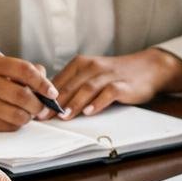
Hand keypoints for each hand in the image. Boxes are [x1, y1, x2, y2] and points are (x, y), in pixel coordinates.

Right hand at [0, 53, 60, 130]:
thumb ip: (22, 70)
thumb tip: (46, 82)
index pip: (23, 70)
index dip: (42, 82)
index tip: (52, 92)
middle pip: (22, 95)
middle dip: (38, 104)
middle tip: (42, 107)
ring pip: (17, 115)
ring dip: (28, 117)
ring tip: (27, 112)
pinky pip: (7, 126)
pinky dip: (16, 123)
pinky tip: (11, 117)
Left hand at [51, 49, 181, 116]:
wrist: (148, 68)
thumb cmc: (115, 75)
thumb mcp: (91, 75)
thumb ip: (73, 86)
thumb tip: (49, 103)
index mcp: (80, 63)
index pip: (58, 80)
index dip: (45, 95)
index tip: (33, 108)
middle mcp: (92, 66)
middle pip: (70, 85)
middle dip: (54, 102)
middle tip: (42, 116)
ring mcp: (108, 75)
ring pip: (86, 88)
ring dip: (73, 103)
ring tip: (63, 116)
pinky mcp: (122, 84)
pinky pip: (108, 93)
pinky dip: (97, 103)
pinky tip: (89, 112)